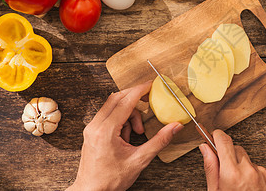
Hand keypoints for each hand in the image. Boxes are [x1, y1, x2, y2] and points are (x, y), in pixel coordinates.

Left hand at [67, 82, 183, 190]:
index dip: (140, 90)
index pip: (126, 102)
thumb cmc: (111, 180)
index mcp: (106, 131)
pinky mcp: (91, 131)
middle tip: (149, 101)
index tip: (151, 84)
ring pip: (112, 106)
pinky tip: (126, 135)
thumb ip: (159, 141)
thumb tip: (174, 127)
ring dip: (128, 112)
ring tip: (136, 132)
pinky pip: (108, 115)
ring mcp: (91, 128)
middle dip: (135, 98)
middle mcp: (95, 126)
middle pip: (117, 98)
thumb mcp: (139, 160)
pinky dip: (120, 119)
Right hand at [200, 130, 265, 190]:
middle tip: (227, 172)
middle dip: (230, 156)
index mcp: (232, 174)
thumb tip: (205, 149)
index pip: (223, 141)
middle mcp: (249, 171)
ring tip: (241, 186)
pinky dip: (256, 175)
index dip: (217, 136)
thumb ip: (211, 168)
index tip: (213, 135)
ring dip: (243, 167)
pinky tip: (252, 188)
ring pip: (249, 160)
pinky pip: (261, 168)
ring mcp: (263, 173)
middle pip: (236, 149)